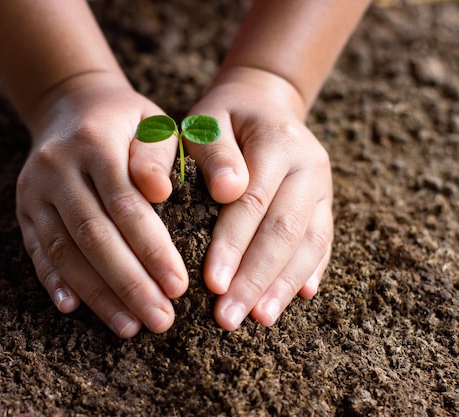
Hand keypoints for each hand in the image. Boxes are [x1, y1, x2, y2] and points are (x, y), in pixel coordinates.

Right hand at [16, 72, 186, 337]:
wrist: (71, 106)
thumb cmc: (126, 122)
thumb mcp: (151, 122)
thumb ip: (158, 155)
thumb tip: (159, 194)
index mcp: (94, 142)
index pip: (125, 205)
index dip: (151, 249)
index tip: (179, 287)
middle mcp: (57, 167)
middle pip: (93, 235)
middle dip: (129, 283)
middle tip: (161, 319)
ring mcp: (33, 189)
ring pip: (63, 250)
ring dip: (97, 293)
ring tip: (130, 326)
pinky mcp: (23, 208)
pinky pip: (37, 250)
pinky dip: (53, 281)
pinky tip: (72, 308)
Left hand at [186, 67, 333, 329]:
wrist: (264, 103)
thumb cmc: (223, 117)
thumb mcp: (207, 120)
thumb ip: (213, 151)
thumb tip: (226, 191)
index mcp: (278, 141)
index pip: (254, 202)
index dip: (233, 245)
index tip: (212, 284)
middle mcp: (309, 166)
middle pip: (285, 231)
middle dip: (256, 278)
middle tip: (228, 317)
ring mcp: (323, 188)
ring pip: (308, 243)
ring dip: (283, 285)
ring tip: (260, 319)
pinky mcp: (325, 205)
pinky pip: (322, 243)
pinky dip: (308, 272)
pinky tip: (297, 299)